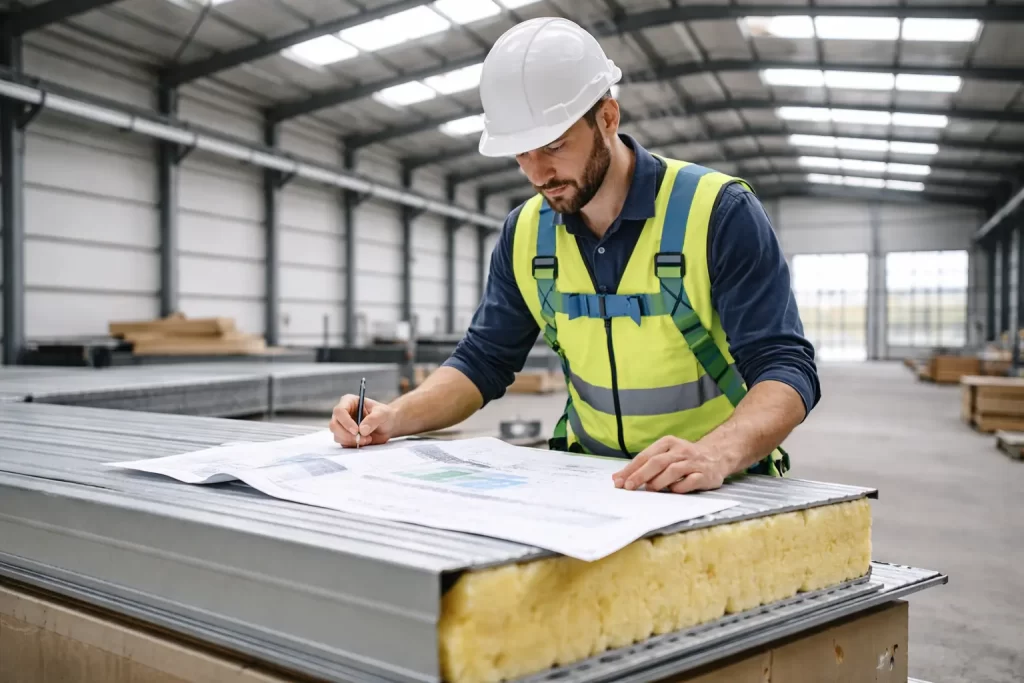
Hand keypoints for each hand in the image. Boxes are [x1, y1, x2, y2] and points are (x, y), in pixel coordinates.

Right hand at [329, 394, 398, 447]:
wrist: (387, 425)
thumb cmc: (384, 415)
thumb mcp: (382, 413)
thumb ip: (373, 419)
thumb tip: (362, 430)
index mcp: (349, 402)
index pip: (339, 411)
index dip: (345, 422)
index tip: (356, 431)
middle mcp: (342, 413)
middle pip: (334, 425)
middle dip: (347, 435)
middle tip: (362, 438)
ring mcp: (342, 426)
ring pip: (337, 436)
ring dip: (351, 441)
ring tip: (367, 439)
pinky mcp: (345, 436)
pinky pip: (343, 443)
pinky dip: (353, 445)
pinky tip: (365, 441)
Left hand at [611, 436, 731, 493]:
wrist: (717, 455)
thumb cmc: (684, 458)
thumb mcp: (664, 454)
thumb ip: (643, 465)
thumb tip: (618, 478)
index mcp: (668, 443)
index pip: (645, 456)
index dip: (631, 469)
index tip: (618, 481)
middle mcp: (680, 450)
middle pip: (657, 462)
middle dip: (640, 475)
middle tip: (629, 487)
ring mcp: (693, 462)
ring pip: (673, 471)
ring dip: (658, 482)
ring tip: (649, 490)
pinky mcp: (705, 474)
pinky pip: (690, 482)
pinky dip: (679, 488)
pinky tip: (672, 491)